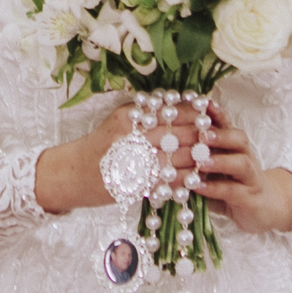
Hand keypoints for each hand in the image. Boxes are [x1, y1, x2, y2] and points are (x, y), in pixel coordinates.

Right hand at [34, 95, 291, 234]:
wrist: (70, 175)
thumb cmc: (97, 147)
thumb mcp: (119, 122)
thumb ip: (147, 116)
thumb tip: (182, 107)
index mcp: (129, 117)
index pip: (171, 110)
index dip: (196, 113)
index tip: (213, 113)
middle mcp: (131, 137)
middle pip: (179, 134)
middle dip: (204, 137)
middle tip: (221, 138)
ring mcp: (132, 162)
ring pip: (177, 159)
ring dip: (200, 161)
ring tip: (215, 160)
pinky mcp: (133, 185)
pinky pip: (167, 184)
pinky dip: (185, 183)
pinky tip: (196, 182)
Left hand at [191, 99, 291, 235]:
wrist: (263, 207)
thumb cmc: (231, 183)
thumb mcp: (215, 165)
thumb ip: (197, 153)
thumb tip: (166, 141)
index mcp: (234, 145)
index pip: (226, 124)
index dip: (215, 113)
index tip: (201, 103)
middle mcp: (245, 156)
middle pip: (238, 139)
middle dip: (220, 135)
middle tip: (201, 134)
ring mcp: (251, 177)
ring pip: (242, 163)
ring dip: (220, 161)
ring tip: (200, 162)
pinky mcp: (250, 198)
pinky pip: (234, 191)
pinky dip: (215, 188)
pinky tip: (199, 186)